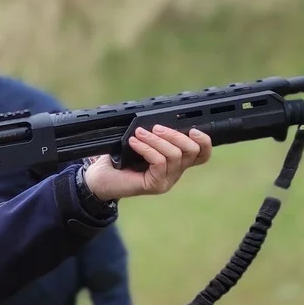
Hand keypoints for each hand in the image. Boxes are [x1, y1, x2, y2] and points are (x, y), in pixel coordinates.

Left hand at [83, 125, 211, 200]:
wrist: (99, 179)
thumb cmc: (118, 159)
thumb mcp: (141, 143)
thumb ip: (156, 135)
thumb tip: (163, 119)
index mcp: (175, 163)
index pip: (202, 155)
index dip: (204, 141)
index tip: (193, 129)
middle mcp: (175, 173)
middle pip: (192, 152)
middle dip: (176, 135)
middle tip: (155, 128)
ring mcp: (166, 181)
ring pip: (175, 155)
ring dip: (157, 140)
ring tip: (139, 133)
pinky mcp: (155, 185)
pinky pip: (159, 162)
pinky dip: (147, 148)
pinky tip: (134, 143)